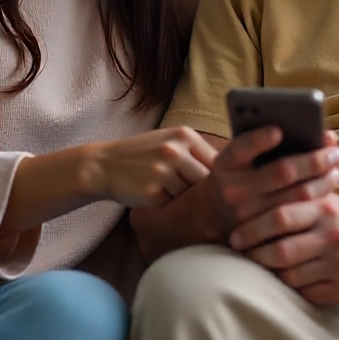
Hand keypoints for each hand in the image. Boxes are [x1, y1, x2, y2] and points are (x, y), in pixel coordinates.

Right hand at [87, 127, 216, 208]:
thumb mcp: (169, 141)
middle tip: (192, 191)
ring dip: (184, 197)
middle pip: (207, 179)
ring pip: (191, 194)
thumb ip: (197, 150)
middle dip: (203, 188)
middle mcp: (175, 151)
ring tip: (166, 187)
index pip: (218, 159)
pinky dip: (169, 204)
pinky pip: (174, 205)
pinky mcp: (153, 194)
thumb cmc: (143, 154)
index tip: (217, 182)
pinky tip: (155, 194)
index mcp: (183, 134)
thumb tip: (234, 168)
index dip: (220, 174)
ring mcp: (163, 172)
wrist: (104, 165)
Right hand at [204, 126, 338, 239]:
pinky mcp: (266, 233)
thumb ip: (268, 143)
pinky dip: (319, 197)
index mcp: (226, 164)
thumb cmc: (242, 173)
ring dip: (323, 179)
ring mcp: (249, 215)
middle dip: (314, 160)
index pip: (240, 149)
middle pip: (281, 172)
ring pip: (297, 195)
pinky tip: (330, 186)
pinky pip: (301, 215)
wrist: (219, 213)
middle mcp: (233, 190)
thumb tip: (318, 134)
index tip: (278, 130)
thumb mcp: (243, 157)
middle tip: (336, 152)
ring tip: (335, 168)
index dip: (258, 140)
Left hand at [231, 194, 338, 304]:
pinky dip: (291, 289)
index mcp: (325, 209)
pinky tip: (282, 281)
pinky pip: (307, 294)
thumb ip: (296, 194)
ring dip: (269, 273)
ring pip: (290, 275)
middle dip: (254, 254)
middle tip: (238, 253)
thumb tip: (250, 191)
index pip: (280, 217)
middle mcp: (332, 236)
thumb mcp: (327, 198)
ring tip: (257, 267)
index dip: (252, 228)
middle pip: (281, 250)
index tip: (234, 235)